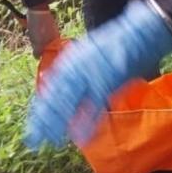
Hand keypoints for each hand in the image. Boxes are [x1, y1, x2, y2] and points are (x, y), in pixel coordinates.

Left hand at [25, 0, 171, 148]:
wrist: (138, 31)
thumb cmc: (116, 43)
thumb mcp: (88, 52)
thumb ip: (73, 67)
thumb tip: (53, 79)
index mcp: (69, 61)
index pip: (50, 89)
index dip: (41, 108)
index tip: (34, 123)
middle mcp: (74, 68)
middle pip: (54, 99)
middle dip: (44, 120)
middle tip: (34, 139)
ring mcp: (89, 76)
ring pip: (68, 104)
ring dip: (58, 124)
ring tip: (50, 141)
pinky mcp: (106, 83)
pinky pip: (93, 107)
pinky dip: (85, 123)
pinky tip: (78, 137)